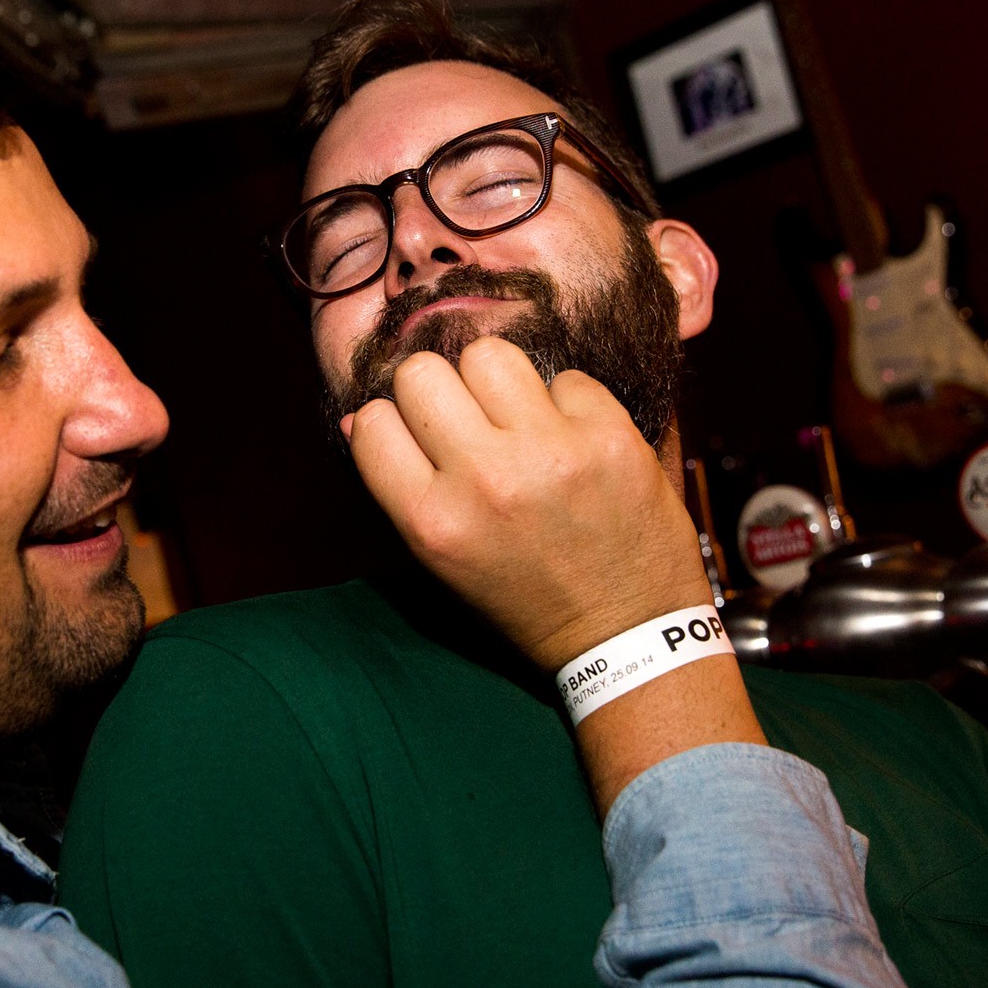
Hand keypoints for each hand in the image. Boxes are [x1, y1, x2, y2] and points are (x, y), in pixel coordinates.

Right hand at [343, 336, 717, 672]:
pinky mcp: (609, 435)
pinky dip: (566, 403)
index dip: (391, 423)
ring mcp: (550, 451)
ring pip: (489, 353)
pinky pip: (565, 376)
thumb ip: (400, 490)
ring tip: (519, 419)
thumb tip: (358, 418)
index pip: (371, 421)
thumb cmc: (528, 600)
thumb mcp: (446, 564)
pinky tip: (573, 441)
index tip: (416, 436)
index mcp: (434, 522)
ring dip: (498, 381)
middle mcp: (486, 480)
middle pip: (422, 372)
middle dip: (439, 392)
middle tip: (468, 422)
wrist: (629, 633)